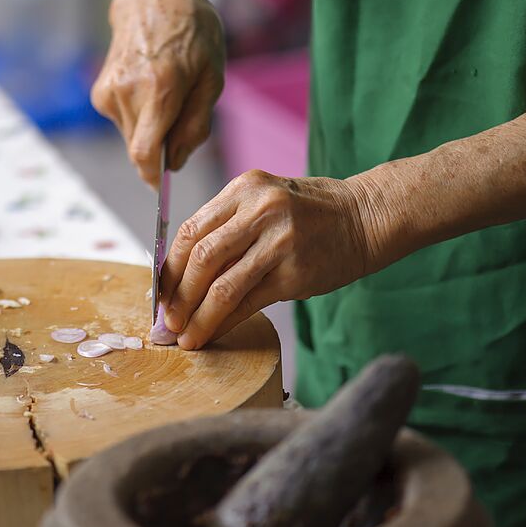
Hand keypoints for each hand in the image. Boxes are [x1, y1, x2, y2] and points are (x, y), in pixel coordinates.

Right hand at [91, 0, 224, 186]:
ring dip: (150, 133)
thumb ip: (196, 126)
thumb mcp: (211, 78)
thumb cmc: (190, 34)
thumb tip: (176, 162)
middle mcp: (129, 93)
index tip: (161, 189)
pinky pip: (122, 123)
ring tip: (164, 99)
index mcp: (160, 90)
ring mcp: (109, 93)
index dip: (153, 178)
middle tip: (178, 124)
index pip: (145, 154)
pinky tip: (148, 92)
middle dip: (160, 151)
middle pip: (140, 150)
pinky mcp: (100, 94)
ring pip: (131, 138)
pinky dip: (138, 119)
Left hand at [160, 170, 380, 349]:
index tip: (159, 294)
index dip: (168, 268)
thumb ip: (226, 228)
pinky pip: (249, 303)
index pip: (189, 231)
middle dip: (178, 295)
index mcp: (244, 189)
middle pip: (200, 258)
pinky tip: (212, 333)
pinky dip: (225, 322)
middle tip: (167, 321)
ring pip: (222, 285)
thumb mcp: (264, 202)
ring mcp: (279, 242)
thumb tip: (182, 277)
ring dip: (198, 316)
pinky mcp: (296, 273)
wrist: (366, 217)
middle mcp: (260, 210)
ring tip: (185, 336)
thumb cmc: (310, 214)